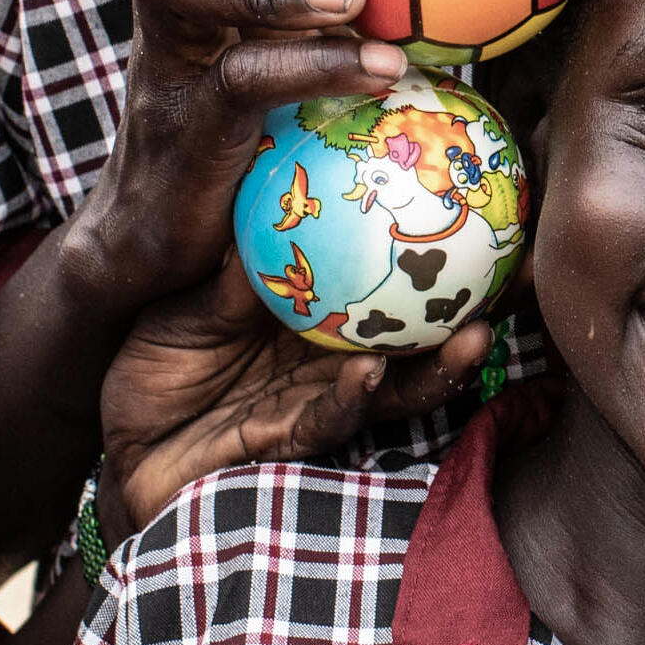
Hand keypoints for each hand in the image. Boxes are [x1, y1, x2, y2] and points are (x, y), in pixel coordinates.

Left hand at [98, 258, 489, 536]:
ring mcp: (325, 402)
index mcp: (331, 319)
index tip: (503, 220)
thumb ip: (234, 272)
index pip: (402, 289)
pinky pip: (332, 420)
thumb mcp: (189, 302)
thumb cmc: (157, 363)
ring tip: (473, 335)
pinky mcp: (291, 443)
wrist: (119, 443)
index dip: (455, 264)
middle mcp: (343, 361)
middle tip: (525, 277)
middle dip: (481, 314)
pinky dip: (354, 397)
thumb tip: (275, 201)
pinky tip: (370, 372)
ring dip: (440, 367)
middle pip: (429, 340)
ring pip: (401, 387)